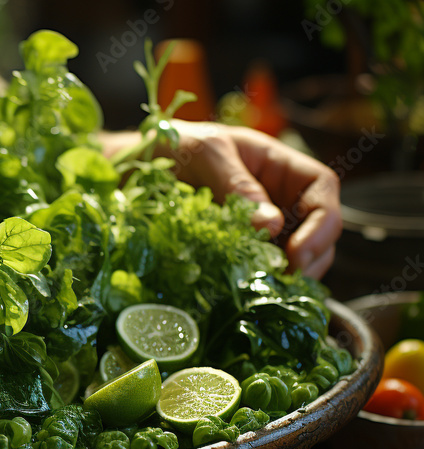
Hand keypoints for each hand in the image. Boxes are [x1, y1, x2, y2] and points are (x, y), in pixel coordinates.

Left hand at [159, 120, 341, 278]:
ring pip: (296, 255)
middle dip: (309, 258)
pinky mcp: (241, 249)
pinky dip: (261, 281)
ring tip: (264, 290)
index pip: (322, 188)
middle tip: (281, 281)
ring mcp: (263, 225)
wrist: (135, 166)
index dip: (323, 222)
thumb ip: (236, 184)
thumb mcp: (205, 153)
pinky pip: (262, 268)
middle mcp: (278, 195)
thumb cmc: (173, 145)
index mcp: (278, 164)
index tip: (299, 252)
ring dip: (289, 276)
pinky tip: (246, 292)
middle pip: (319, 229)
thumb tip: (272, 224)